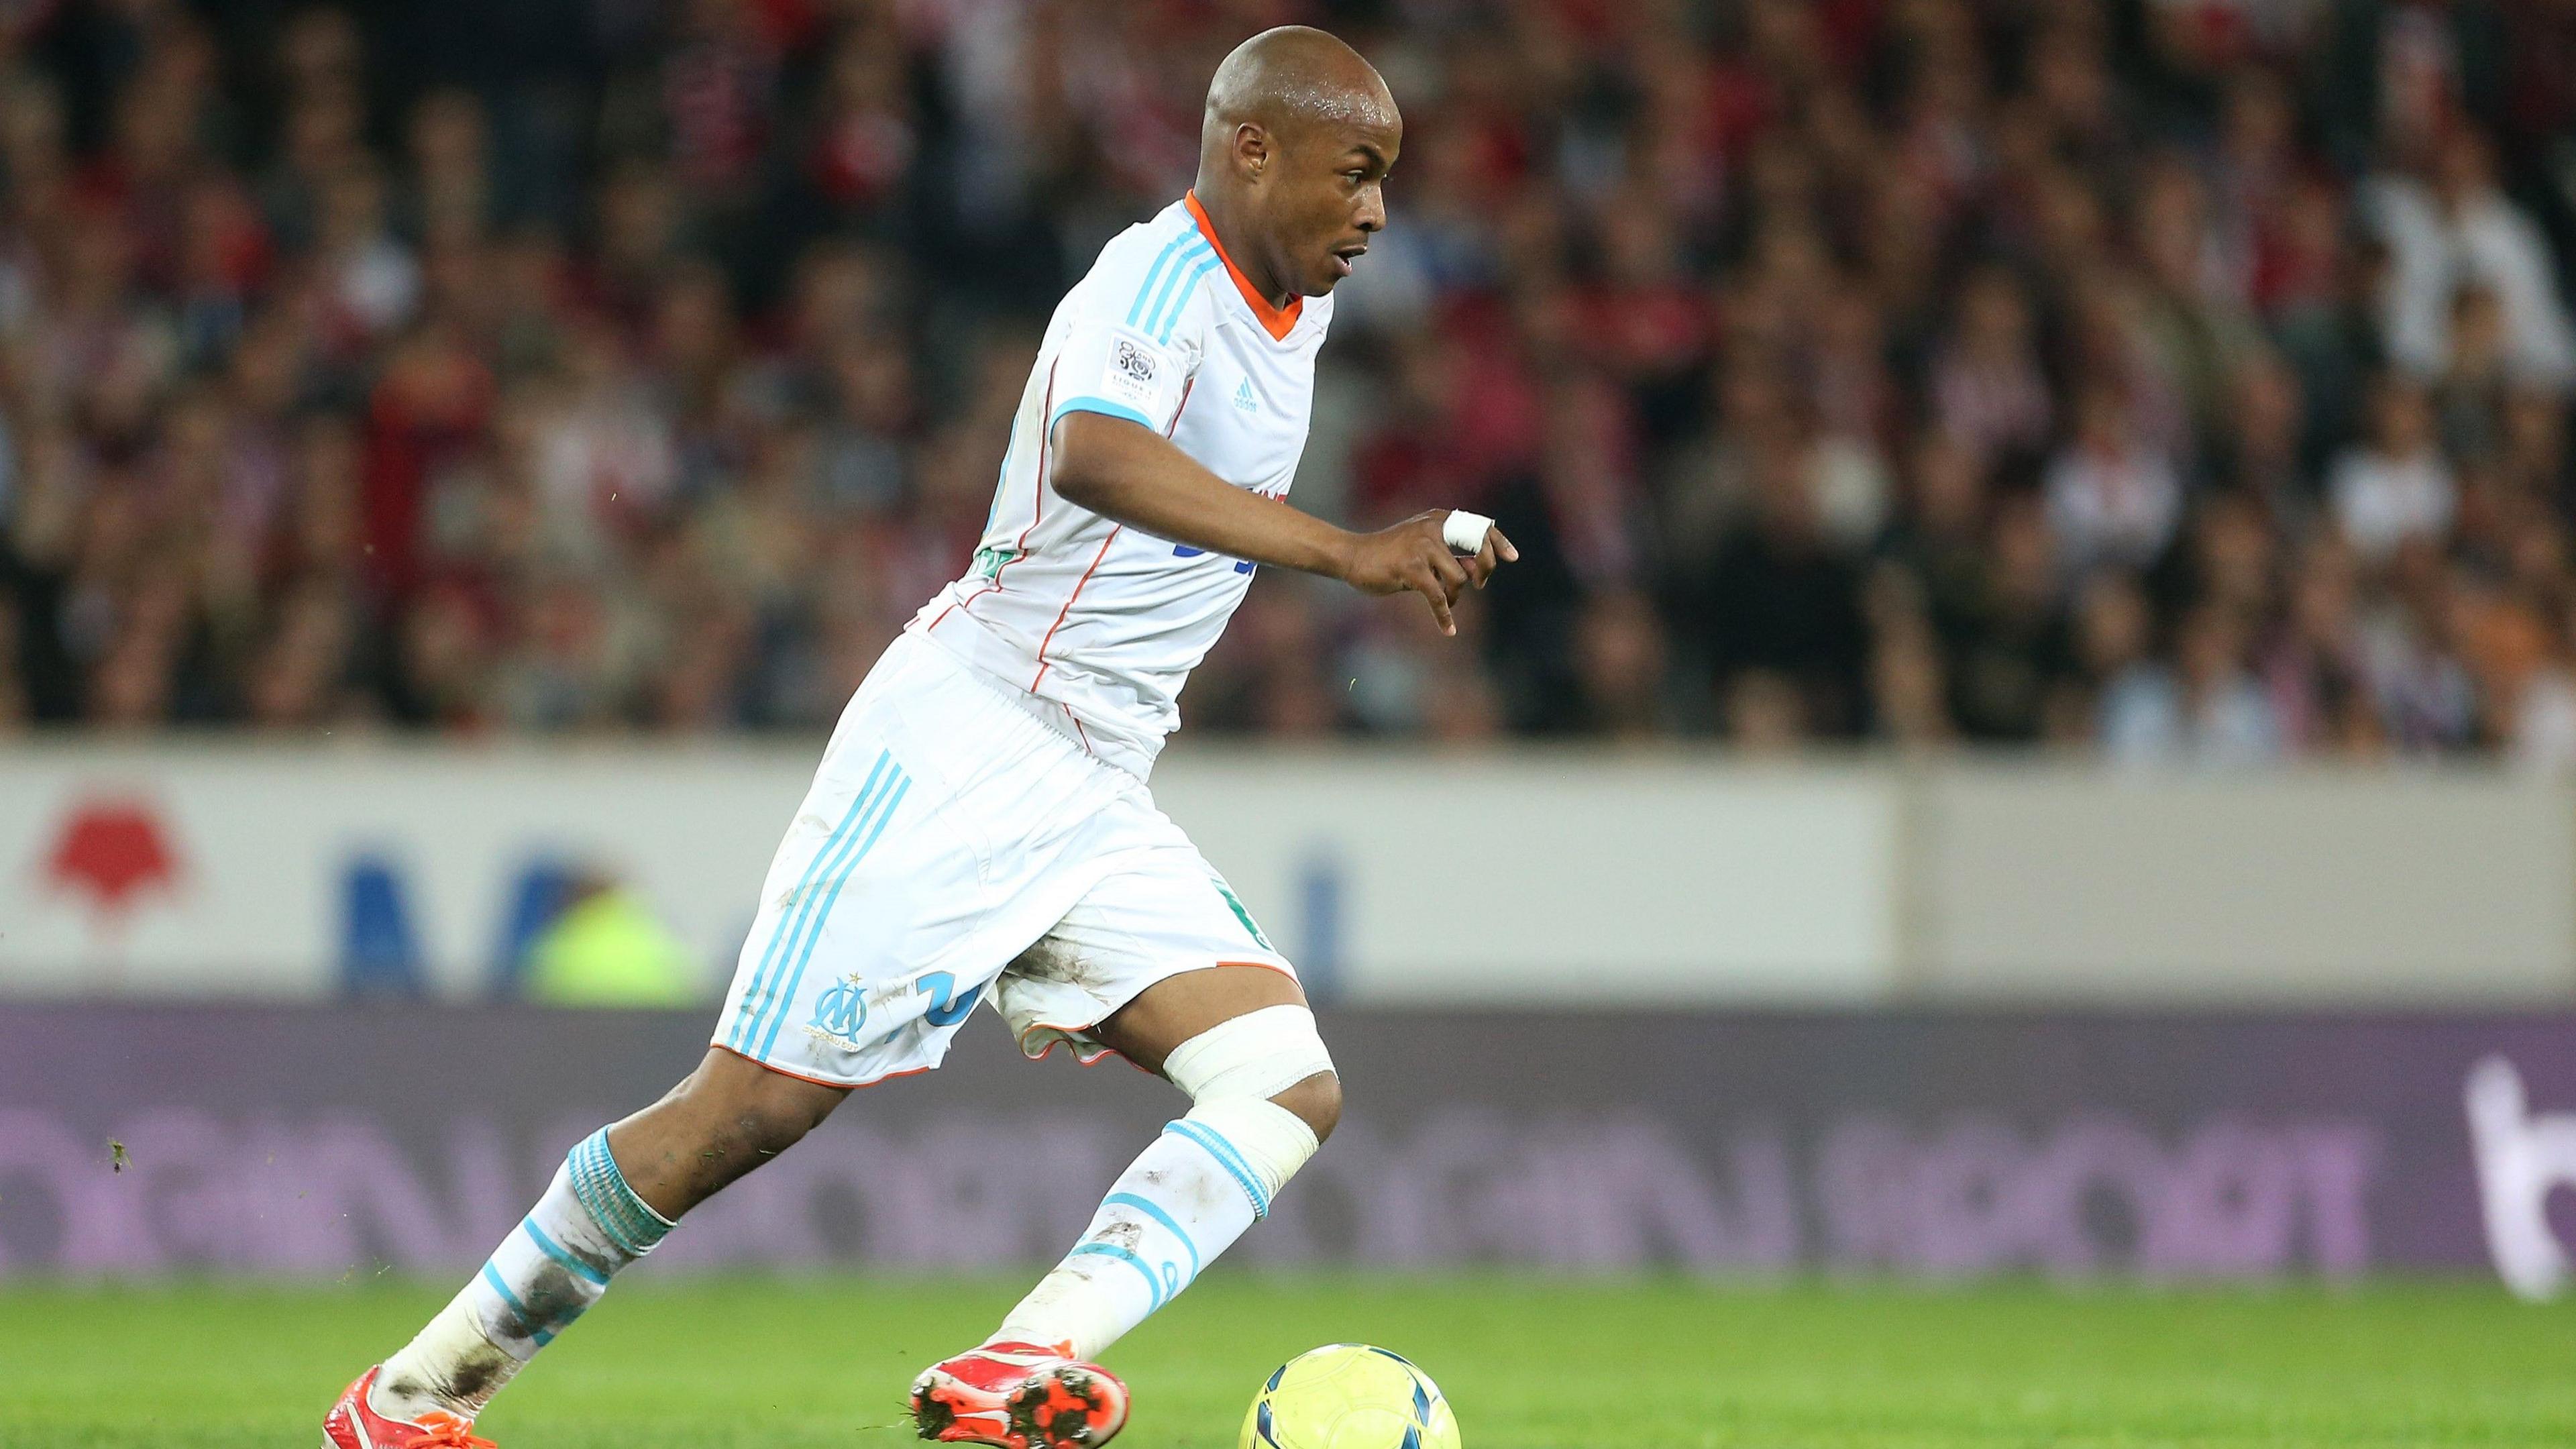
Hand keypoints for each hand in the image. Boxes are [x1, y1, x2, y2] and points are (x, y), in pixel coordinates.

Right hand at [1337, 510, 1520, 635]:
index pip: (1479, 526)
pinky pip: (1438, 596)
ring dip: (1455, 594)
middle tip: (1479, 584)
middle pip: (1477, 550)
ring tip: (1444, 599)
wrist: (1354, 556)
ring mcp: (1422, 546)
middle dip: (1484, 571)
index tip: (1513, 557)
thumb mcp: (1422, 543)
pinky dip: (1444, 616)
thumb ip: (1449, 550)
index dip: (1498, 542)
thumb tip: (1479, 571)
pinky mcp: (1411, 567)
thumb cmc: (1390, 554)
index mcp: (1439, 519)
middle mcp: (1433, 527)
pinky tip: (1449, 629)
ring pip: (1459, 577)